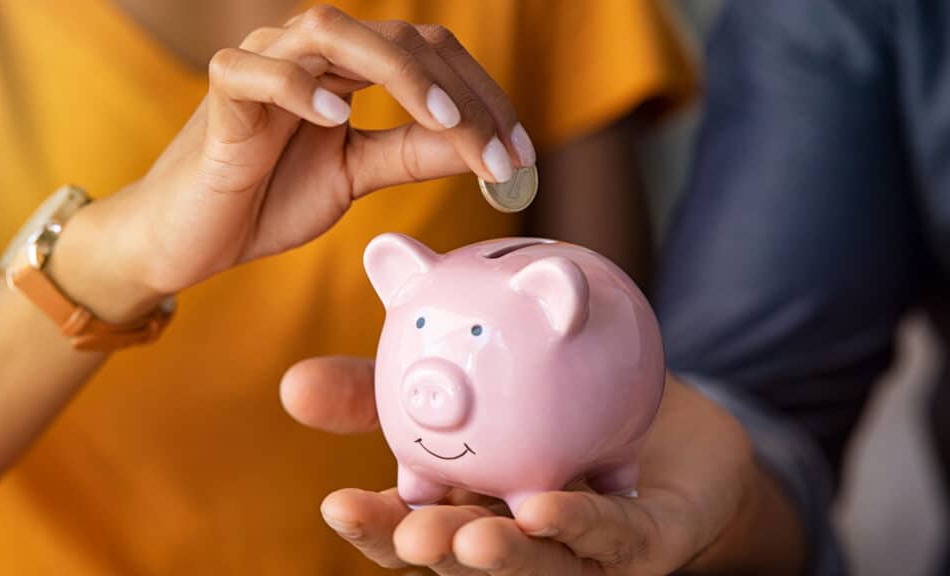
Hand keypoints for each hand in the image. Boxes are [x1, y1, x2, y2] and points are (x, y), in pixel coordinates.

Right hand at [49, 6, 535, 321]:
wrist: (192, 236)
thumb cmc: (268, 197)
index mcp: (348, 69)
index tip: (521, 156)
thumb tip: (479, 148)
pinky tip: (336, 119)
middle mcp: (311, 52)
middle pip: (400, 39)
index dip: (482, 98)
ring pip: (333, 32)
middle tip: (500, 154)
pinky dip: (297, 87)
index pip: (430, 56)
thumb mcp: (356, 176)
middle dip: (460, 95)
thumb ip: (411, 154)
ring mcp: (263, 64)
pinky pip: (255, 71)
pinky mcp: (221, 95)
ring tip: (445, 124)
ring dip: (400, 75)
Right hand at [280, 360, 805, 574]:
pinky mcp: (645, 541)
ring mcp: (583, 550)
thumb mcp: (466, 381)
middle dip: (433, 554)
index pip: (415, 528)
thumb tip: (292, 383)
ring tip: (466, 538)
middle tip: (408, 533)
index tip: (336, 505)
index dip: (377, 528)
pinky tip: (547, 507)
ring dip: (501, 557)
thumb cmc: (553, 399)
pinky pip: (615, 538)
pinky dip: (581, 526)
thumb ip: (386, 387)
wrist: (657, 403)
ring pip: (539, 565)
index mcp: (471, 506)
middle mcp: (520, 537)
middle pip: (467, 559)